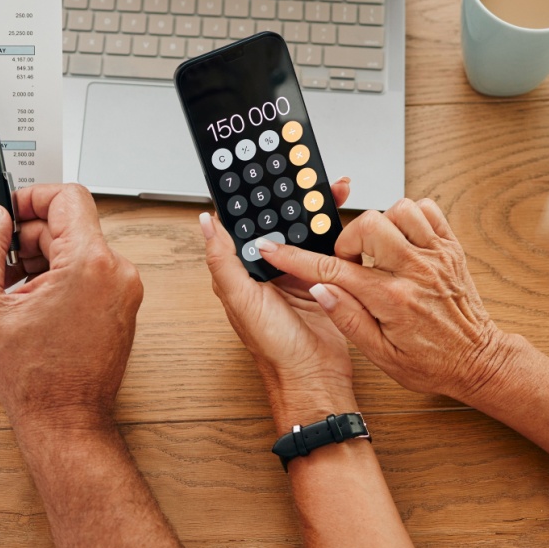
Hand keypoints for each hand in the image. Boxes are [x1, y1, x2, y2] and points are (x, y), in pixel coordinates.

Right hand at [0, 184, 142, 433]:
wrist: (64, 419)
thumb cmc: (33, 378)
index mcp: (89, 264)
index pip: (67, 197)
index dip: (31, 198)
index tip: (10, 213)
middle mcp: (117, 272)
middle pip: (69, 225)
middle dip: (30, 240)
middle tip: (1, 268)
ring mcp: (125, 290)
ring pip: (77, 250)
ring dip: (43, 262)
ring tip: (15, 297)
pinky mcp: (124, 306)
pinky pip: (89, 273)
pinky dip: (60, 281)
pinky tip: (34, 308)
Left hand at [200, 179, 356, 422]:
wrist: (315, 376)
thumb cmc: (274, 348)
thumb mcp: (242, 299)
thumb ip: (223, 260)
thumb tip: (205, 222)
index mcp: (243, 270)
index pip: (245, 224)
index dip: (254, 197)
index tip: (263, 171)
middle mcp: (268, 269)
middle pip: (279, 222)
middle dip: (293, 197)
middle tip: (306, 173)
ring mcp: (297, 273)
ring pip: (306, 231)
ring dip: (317, 210)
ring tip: (331, 188)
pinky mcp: (323, 280)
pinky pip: (329, 248)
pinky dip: (337, 232)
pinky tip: (343, 216)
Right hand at [258, 197, 514, 403]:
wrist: (478, 361)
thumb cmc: (431, 363)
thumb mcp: (380, 355)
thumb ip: (347, 318)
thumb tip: (319, 289)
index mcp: (391, 299)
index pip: (333, 269)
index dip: (296, 258)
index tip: (273, 248)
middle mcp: (415, 270)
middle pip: (368, 224)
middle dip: (349, 238)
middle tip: (351, 261)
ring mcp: (436, 255)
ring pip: (398, 209)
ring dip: (381, 223)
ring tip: (378, 250)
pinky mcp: (451, 248)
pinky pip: (428, 210)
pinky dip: (410, 216)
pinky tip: (402, 239)